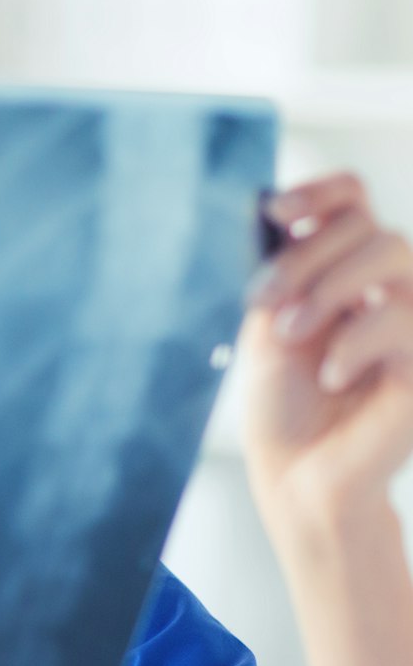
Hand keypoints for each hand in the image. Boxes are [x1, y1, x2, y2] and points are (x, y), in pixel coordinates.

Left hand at [241, 173, 412, 523]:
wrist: (297, 473)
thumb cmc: (283, 405)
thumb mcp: (271, 326)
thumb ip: (286, 272)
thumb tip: (287, 220)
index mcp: (346, 273)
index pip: (355, 203)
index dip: (322, 192)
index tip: (278, 211)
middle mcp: (390, 289)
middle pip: (372, 227)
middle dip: (308, 257)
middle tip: (266, 301)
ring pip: (397, 255)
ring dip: (329, 289)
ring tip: (293, 333)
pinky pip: (405, 317)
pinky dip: (357, 340)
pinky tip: (333, 374)